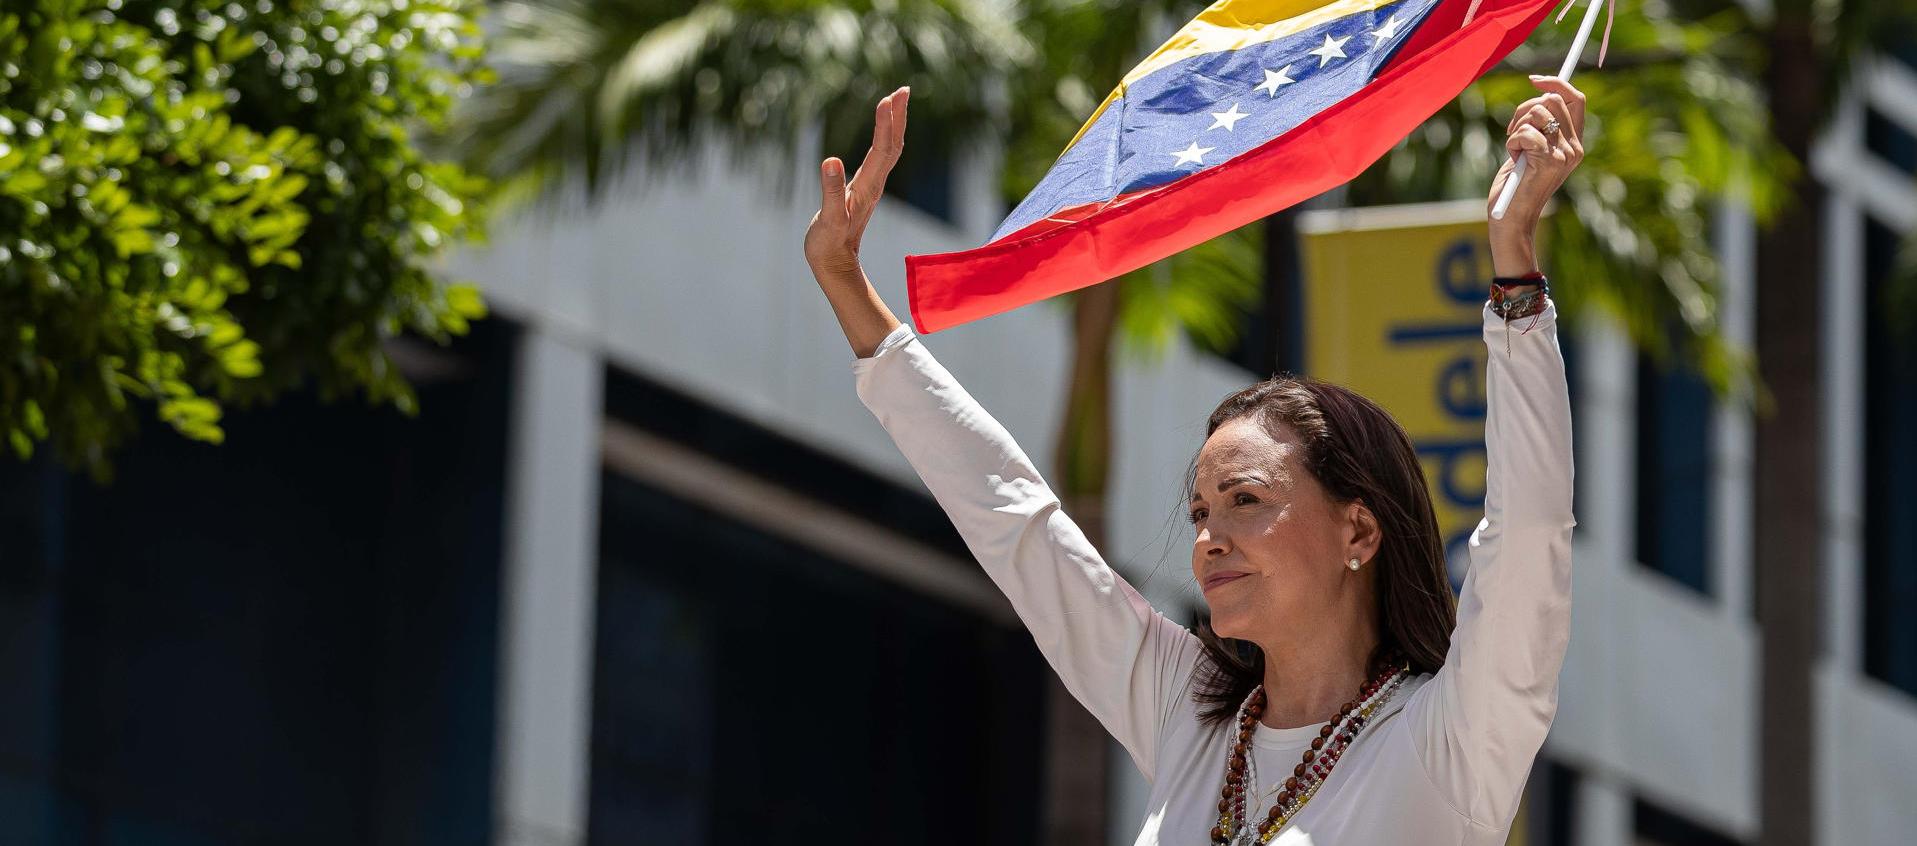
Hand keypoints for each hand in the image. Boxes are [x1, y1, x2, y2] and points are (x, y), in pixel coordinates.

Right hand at [805, 86, 909, 282]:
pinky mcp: (864, 189)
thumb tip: (830, 161)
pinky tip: (881, 131)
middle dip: (898, 117)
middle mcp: (874, 184)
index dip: (885, 124)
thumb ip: (830, 191)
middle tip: (903, 89)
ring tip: (896, 101)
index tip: (888, 98)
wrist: (835, 265)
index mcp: (867, 187)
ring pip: (889, 150)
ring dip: (894, 124)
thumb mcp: (827, 220)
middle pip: (892, 145)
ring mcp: (871, 186)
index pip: (882, 149)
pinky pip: (880, 157)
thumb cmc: (828, 244)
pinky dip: (883, 138)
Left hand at [1486, 75, 1585, 276]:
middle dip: (1524, 108)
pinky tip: (1513, 161)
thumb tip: (1541, 94)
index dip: (1555, 83)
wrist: (1511, 220)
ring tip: (1514, 150)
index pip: (1576, 99)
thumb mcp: (1530, 151)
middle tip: (1512, 131)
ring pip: (1537, 113)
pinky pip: (1525, 132)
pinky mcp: (1549, 160)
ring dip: (1516, 127)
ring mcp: (1564, 154)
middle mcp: (1575, 147)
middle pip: (1553, 100)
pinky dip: (1512, 142)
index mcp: (1574, 143)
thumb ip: (1539, 128)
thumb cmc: (1515, 187)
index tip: (1534, 79)